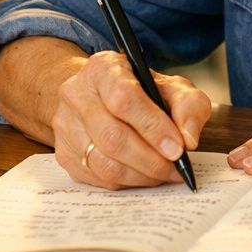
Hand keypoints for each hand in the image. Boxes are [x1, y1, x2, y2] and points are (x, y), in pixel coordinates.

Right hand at [53, 50, 212, 188]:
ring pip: (103, 163)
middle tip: (175, 169)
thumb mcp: (172, 87)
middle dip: (150, 159)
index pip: (123, 99)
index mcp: (103, 68)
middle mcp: (76, 94)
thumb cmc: (141, 91)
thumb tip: (188, 141)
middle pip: (111, 136)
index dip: (153, 127)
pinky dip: (125, 183)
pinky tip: (142, 175)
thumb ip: (188, 107)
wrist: (102, 96)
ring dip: (140, 176)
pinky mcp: (63, 153)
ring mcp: (64, 125)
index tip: (178, 148)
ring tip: (163, 174)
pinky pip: (96, 178)